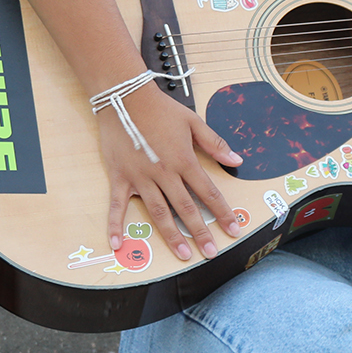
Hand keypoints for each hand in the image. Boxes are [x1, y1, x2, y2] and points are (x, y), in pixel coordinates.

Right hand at [99, 82, 244, 261]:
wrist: (125, 97)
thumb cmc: (161, 109)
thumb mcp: (193, 122)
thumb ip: (215, 143)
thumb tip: (237, 160)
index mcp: (184, 161)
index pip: (208, 193)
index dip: (222, 213)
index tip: (233, 230)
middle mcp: (164, 173)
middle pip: (185, 208)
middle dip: (200, 232)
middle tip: (211, 253)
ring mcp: (140, 178)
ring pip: (158, 212)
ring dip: (170, 235)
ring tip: (182, 254)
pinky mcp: (120, 178)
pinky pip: (117, 206)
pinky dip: (115, 225)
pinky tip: (117, 244)